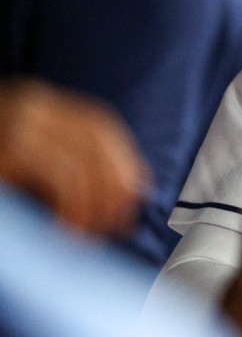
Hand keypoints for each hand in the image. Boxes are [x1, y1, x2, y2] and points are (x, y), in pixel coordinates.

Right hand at [0, 78, 146, 236]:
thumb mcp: (20, 158)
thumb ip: (58, 160)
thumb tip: (118, 189)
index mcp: (34, 101)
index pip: (98, 124)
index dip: (122, 161)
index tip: (133, 195)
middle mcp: (27, 103)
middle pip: (98, 141)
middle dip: (115, 187)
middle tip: (116, 224)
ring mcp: (14, 122)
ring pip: (84, 164)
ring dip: (95, 206)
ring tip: (86, 235)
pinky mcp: (6, 150)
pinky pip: (63, 179)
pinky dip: (75, 209)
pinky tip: (66, 231)